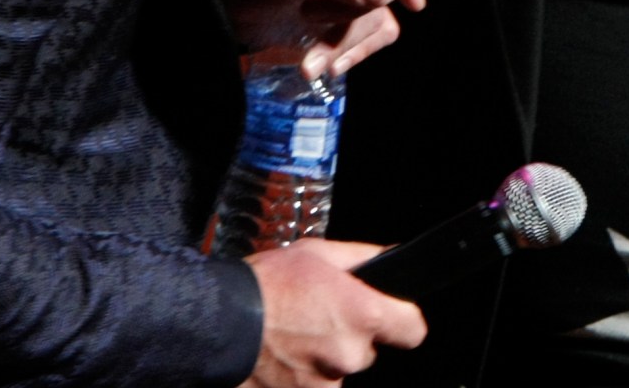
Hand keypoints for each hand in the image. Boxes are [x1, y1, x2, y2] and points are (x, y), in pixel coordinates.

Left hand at [220, 0, 426, 75]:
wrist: (222, 0)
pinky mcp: (350, 13)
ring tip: (307, 46)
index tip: (411, 2)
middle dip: (353, 11)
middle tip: (311, 13)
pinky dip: (349, 53)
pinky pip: (372, 37)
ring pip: (380, 16)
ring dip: (345, 39)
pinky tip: (321, 64)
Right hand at [243, 239, 425, 387]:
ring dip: (321, 361)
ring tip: (291, 340)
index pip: (413, 330)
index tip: (391, 319)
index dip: (401, 322)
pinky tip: (279, 359)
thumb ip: (362, 258)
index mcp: (364, 314)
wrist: (215, 323)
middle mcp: (351, 354)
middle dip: (348, 339)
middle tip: (316, 322)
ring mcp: (326, 384)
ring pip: (337, 373)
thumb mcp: (318, 253)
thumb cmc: (265, 283)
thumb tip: (391, 256)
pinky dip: (298, 378)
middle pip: (367, 351)